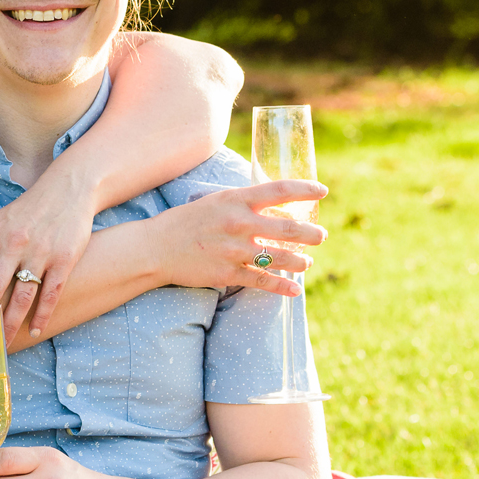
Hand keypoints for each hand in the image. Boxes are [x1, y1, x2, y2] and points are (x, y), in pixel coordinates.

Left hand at [0, 167, 94, 339]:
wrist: (69, 189)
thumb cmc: (27, 210)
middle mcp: (14, 244)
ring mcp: (40, 253)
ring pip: (21, 295)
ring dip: (9, 323)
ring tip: (0, 345)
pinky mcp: (64, 260)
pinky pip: (50, 293)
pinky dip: (42, 315)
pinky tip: (34, 331)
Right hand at [146, 180, 327, 295]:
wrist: (155, 248)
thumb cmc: (187, 222)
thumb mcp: (215, 201)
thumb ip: (243, 202)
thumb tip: (274, 205)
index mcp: (236, 199)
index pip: (280, 189)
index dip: (306, 189)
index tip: (323, 191)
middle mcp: (239, 223)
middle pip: (289, 229)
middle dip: (312, 234)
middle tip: (321, 236)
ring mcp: (234, 250)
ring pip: (280, 257)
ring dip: (300, 261)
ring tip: (307, 262)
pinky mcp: (228, 273)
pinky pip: (263, 281)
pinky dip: (283, 287)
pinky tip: (295, 290)